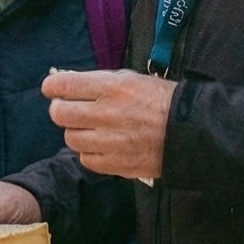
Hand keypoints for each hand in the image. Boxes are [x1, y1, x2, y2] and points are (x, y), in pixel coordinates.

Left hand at [43, 69, 175, 180]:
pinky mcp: (117, 164)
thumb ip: (99, 82)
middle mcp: (107, 114)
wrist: (191, 130)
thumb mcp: (132, 79)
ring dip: (76, 132)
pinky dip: (90, 152)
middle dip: (60, 109)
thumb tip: (67, 82)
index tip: (52, 89)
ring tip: (90, 128)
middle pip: (60, 114)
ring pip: (71, 139)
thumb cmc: (162, 100)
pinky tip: (102, 145)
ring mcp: (111, 141)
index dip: (53, 87)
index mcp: (112, 87)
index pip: (64, 86)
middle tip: (69, 109)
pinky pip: (87, 159)